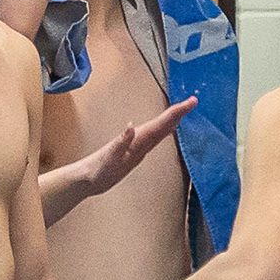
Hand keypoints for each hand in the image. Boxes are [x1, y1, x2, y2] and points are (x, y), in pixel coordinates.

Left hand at [58, 100, 193, 207]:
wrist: (86, 178)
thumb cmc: (97, 171)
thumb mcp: (109, 159)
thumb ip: (120, 143)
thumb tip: (131, 126)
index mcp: (136, 139)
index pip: (160, 124)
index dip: (176, 113)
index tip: (190, 102)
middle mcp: (138, 139)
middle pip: (163, 123)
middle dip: (178, 112)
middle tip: (193, 101)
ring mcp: (137, 145)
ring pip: (160, 129)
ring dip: (173, 120)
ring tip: (185, 110)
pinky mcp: (136, 152)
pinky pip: (155, 139)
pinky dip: (164, 131)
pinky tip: (168, 130)